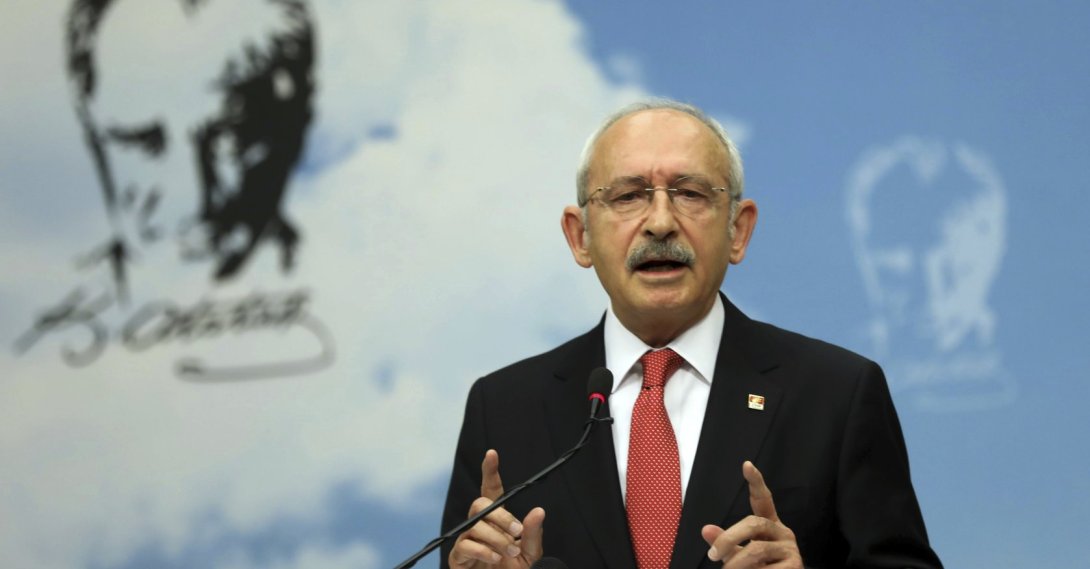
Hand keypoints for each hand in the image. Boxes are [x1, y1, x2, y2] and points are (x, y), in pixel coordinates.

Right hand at [449, 449, 544, 567]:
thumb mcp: (531, 554)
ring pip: (474, 525)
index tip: (491, 454)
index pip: (491, 491)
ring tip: (510, 551)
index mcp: (498, 521)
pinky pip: (465, 545)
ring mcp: (467, 540)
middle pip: (480, 504)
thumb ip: (532, 534)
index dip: (490, 472)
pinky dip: (482, 551)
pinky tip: (494, 558)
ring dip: (495, 537)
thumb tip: (538, 511)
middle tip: (516, 531)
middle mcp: (480, 526)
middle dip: (500, 515)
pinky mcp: (459, 557)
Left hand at [700, 461, 802, 567]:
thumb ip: (726, 542)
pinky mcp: (795, 565)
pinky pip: (768, 568)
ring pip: (757, 549)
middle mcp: (783, 532)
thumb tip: (705, 529)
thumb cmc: (758, 567)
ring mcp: (790, 549)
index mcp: (770, 525)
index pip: (764, 500)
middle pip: (754, 524)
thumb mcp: (739, 553)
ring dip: (736, 562)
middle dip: (729, 538)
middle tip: (713, 555)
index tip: (747, 465)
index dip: (756, 482)